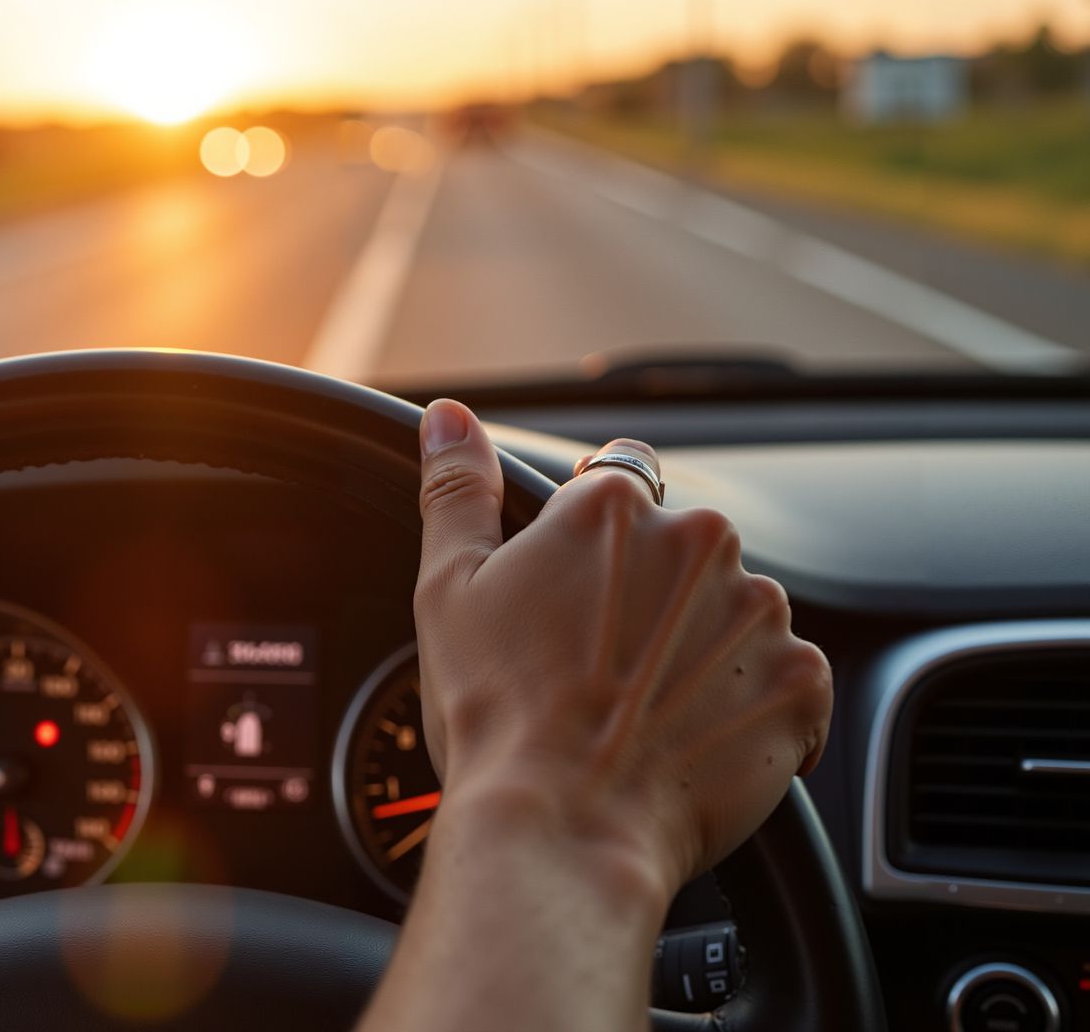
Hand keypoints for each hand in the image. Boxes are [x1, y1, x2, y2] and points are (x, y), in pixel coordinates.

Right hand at [358, 401, 830, 1031]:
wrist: (561, 831)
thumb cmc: (495, 715)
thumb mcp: (448, 589)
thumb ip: (457, 489)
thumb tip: (449, 417)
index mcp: (612, 507)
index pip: (619, 490)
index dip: (591, 551)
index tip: (572, 606)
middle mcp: (699, 541)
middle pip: (683, 553)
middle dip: (650, 603)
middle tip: (595, 673)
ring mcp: (759, 614)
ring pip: (734, 615)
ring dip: (702, 653)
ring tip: (642, 716)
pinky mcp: (801, 686)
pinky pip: (785, 684)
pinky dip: (750, 710)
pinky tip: (690, 743)